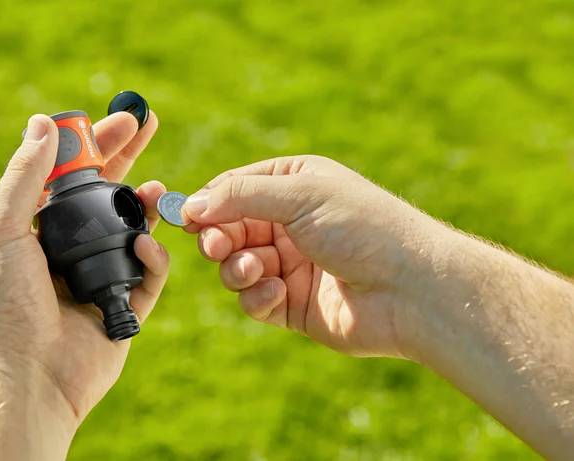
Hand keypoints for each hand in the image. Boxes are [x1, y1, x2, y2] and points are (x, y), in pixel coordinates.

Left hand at [0, 112, 166, 421]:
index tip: (118, 119)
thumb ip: (25, 175)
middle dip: (130, 159)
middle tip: (151, 124)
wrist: (23, 375)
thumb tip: (42, 121)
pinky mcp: (126, 308)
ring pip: (135, 231)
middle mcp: (71, 251)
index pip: (73, 177)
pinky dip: (153, 257)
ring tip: (156, 189)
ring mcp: (100, 278)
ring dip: (147, 206)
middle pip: (108, 195)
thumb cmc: (2, 304)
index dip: (96, 146)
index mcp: (39, 231)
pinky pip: (149, 274)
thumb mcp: (2, 230)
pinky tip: (146, 244)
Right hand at [183, 155, 443, 358]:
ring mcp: (290, 265)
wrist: (411, 290)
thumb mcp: (300, 195)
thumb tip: (188, 204)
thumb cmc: (363, 228)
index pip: (234, 188)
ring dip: (238, 268)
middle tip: (216, 246)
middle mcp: (290, 224)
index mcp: (294, 185)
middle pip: (228, 229)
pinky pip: (254, 300)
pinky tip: (277, 293)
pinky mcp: (292, 304)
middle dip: (219, 238)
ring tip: (258, 269)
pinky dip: (258, 297)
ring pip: (236, 266)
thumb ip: (240, 196)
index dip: (207, 203)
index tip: (183, 218)